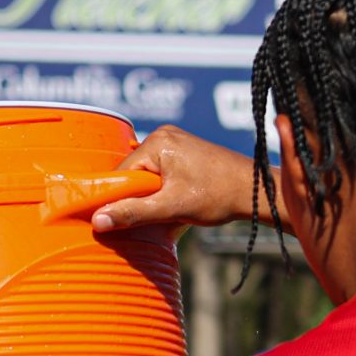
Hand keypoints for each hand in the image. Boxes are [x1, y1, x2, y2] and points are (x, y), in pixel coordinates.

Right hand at [89, 126, 265, 232]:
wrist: (257, 191)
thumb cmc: (219, 196)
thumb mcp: (172, 208)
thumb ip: (134, 213)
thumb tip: (97, 221)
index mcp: (157, 142)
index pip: (121, 173)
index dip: (118, 198)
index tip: (118, 220)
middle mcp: (164, 135)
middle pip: (135, 174)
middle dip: (139, 198)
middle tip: (152, 218)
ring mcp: (177, 141)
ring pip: (149, 175)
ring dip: (153, 197)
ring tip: (170, 211)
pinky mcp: (187, 152)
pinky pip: (163, 173)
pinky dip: (165, 191)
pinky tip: (177, 204)